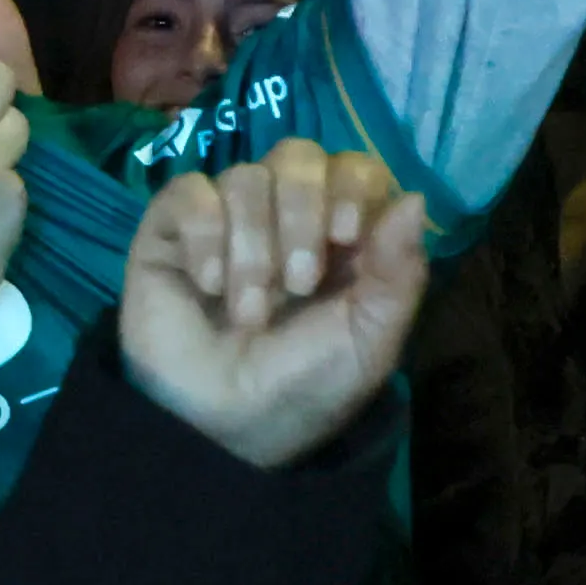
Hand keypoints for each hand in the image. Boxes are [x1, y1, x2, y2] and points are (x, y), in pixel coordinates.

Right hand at [115, 140, 430, 470]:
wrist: (222, 428)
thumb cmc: (304, 387)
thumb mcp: (368, 343)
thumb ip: (398, 275)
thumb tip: (413, 199)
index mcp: (341, 234)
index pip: (354, 167)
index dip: (351, 188)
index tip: (346, 238)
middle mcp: (285, 214)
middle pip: (298, 156)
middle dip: (302, 214)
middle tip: (297, 285)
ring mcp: (227, 217)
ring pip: (245, 177)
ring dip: (253, 247)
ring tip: (249, 313)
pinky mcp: (171, 228)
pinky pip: (189, 192)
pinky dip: (204, 234)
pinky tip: (208, 284)